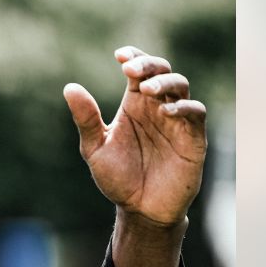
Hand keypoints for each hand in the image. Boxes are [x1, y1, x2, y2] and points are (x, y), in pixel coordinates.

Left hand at [63, 46, 207, 226]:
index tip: (119, 55)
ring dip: (165, 82)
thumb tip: (70, 87)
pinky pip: (195, 113)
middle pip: (161, 71)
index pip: (138, 70)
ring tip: (147, 89)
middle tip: (129, 69)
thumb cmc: (118, 178)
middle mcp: (157, 107)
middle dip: (148, 64)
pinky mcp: (193, 138)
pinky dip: (183, 107)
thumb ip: (86, 119)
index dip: (133, 56)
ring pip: (181, 86)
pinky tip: (166, 112)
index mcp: (135, 105)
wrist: (140, 210)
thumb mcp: (95, 148)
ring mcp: (177, 121)